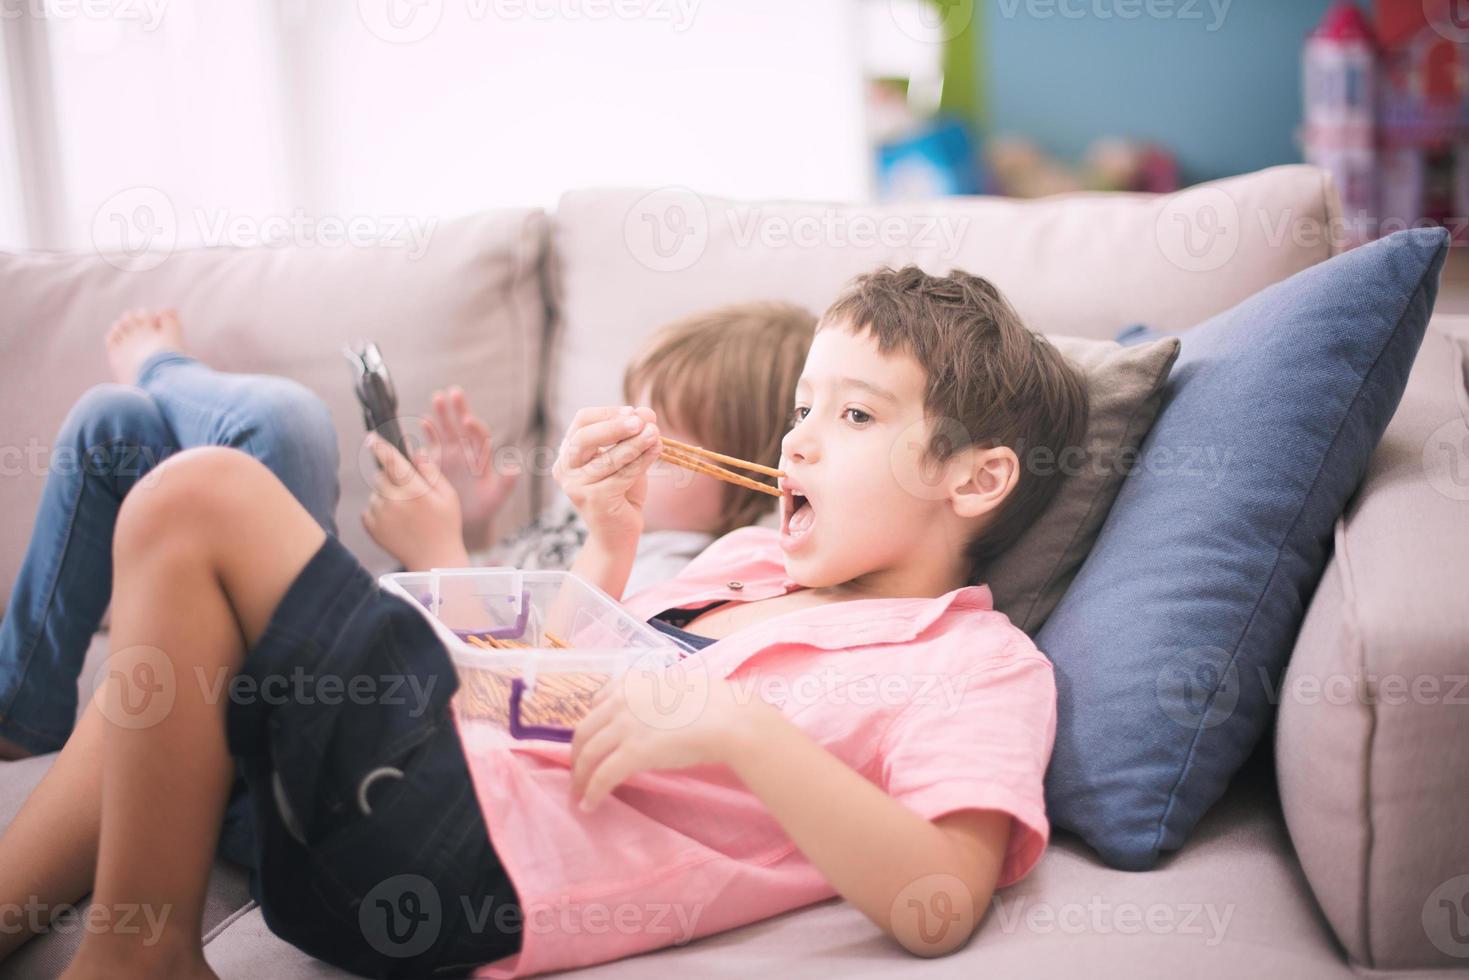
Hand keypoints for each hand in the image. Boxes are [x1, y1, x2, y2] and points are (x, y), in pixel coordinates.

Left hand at [361, 433, 469, 570]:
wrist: (434, 560)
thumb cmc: (446, 526)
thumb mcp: (447, 496)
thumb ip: (430, 471)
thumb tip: (415, 451)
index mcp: (414, 490)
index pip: (391, 460)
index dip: (379, 446)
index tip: (370, 437)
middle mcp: (393, 501)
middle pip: (380, 476)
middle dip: (392, 477)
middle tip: (410, 492)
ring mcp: (380, 515)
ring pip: (375, 493)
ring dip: (386, 495)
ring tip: (407, 512)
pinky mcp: (372, 527)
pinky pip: (369, 509)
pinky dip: (380, 510)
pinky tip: (398, 522)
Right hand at [420, 387, 519, 551]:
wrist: (466, 522)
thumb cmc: (484, 510)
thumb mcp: (496, 498)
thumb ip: (506, 483)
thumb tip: (514, 466)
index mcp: (481, 458)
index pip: (479, 437)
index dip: (475, 427)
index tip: (468, 418)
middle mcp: (465, 453)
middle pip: (462, 427)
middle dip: (458, 409)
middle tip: (454, 392)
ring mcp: (449, 456)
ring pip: (446, 430)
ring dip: (442, 415)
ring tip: (438, 397)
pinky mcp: (435, 463)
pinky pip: (430, 444)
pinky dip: (427, 433)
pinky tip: (423, 421)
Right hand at [551, 406, 660, 546]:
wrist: (617, 534)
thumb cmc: (621, 493)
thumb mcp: (627, 458)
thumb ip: (633, 435)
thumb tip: (645, 411)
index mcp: (568, 453)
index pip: (582, 422)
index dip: (607, 413)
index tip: (632, 411)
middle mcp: (565, 469)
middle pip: (585, 437)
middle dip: (615, 426)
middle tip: (640, 421)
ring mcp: (576, 486)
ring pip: (608, 458)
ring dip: (635, 444)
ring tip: (655, 434)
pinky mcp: (593, 500)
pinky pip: (622, 475)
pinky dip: (642, 461)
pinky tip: (656, 450)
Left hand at [569, 665, 768, 811]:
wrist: (727, 719)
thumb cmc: (712, 703)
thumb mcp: (672, 687)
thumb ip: (651, 697)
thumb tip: (650, 714)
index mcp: (629, 682)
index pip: (595, 704)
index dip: (591, 726)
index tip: (592, 742)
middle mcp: (620, 700)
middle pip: (584, 730)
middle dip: (577, 755)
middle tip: (579, 773)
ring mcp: (624, 726)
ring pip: (588, 755)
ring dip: (580, 777)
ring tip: (580, 793)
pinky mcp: (632, 753)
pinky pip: (602, 776)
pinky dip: (592, 792)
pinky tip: (589, 805)